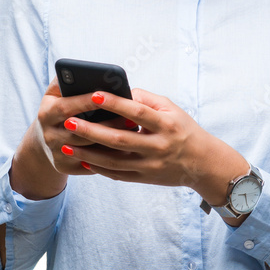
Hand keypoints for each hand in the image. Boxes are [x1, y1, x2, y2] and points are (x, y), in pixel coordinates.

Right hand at [35, 76, 137, 176]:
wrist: (45, 140)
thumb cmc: (60, 109)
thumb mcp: (57, 93)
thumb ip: (66, 79)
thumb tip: (83, 70)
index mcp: (46, 113)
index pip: (67, 107)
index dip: (86, 102)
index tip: (106, 95)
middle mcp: (48, 135)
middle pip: (80, 132)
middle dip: (106, 125)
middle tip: (130, 118)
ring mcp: (56, 153)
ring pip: (88, 150)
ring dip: (112, 143)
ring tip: (134, 133)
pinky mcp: (64, 168)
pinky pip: (90, 165)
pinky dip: (109, 158)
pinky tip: (127, 150)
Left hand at [59, 86, 213, 187]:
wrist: (202, 163)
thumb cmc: (183, 129)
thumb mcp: (171, 109)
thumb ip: (146, 99)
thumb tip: (118, 91)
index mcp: (166, 124)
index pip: (137, 112)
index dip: (115, 103)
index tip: (94, 94)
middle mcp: (158, 146)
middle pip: (119, 139)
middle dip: (92, 130)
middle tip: (69, 121)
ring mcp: (151, 165)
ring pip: (114, 161)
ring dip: (88, 153)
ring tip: (67, 143)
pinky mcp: (145, 178)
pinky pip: (118, 175)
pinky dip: (99, 168)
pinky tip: (83, 159)